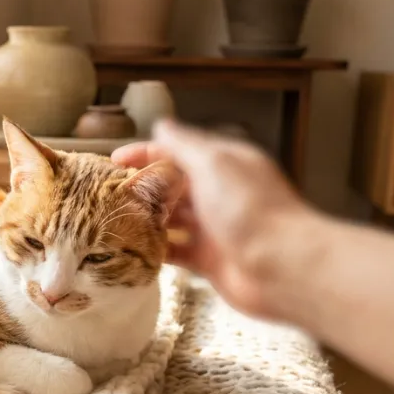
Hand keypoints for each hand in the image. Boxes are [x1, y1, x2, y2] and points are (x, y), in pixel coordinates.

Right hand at [112, 120, 327, 321]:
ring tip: (116, 220)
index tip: (114, 161)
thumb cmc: (251, 209)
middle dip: (143, 186)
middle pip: (173, 184)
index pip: (177, 150)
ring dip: (147, 218)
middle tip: (110, 194)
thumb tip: (162, 127)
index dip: (144, 152)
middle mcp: (219, 192)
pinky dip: (157, 249)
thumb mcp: (214, 164)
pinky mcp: (210, 260)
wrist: (283, 267)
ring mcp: (214, 227)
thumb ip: (184, 146)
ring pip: (173, 218)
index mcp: (223, 163)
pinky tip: (135, 249)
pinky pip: (177, 251)